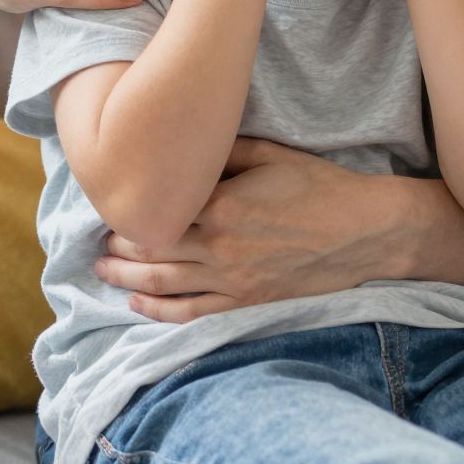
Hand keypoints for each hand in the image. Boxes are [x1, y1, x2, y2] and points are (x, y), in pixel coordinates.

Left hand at [93, 139, 406, 321]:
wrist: (365, 231)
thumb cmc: (321, 186)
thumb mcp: (271, 154)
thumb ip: (223, 152)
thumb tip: (184, 151)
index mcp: (223, 206)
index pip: (159, 213)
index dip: (129, 213)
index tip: (110, 205)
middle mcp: (221, 247)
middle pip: (153, 250)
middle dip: (120, 246)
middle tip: (97, 240)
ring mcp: (233, 279)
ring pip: (165, 284)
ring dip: (127, 278)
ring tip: (102, 270)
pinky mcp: (247, 301)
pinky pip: (193, 311)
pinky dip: (159, 310)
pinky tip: (136, 303)